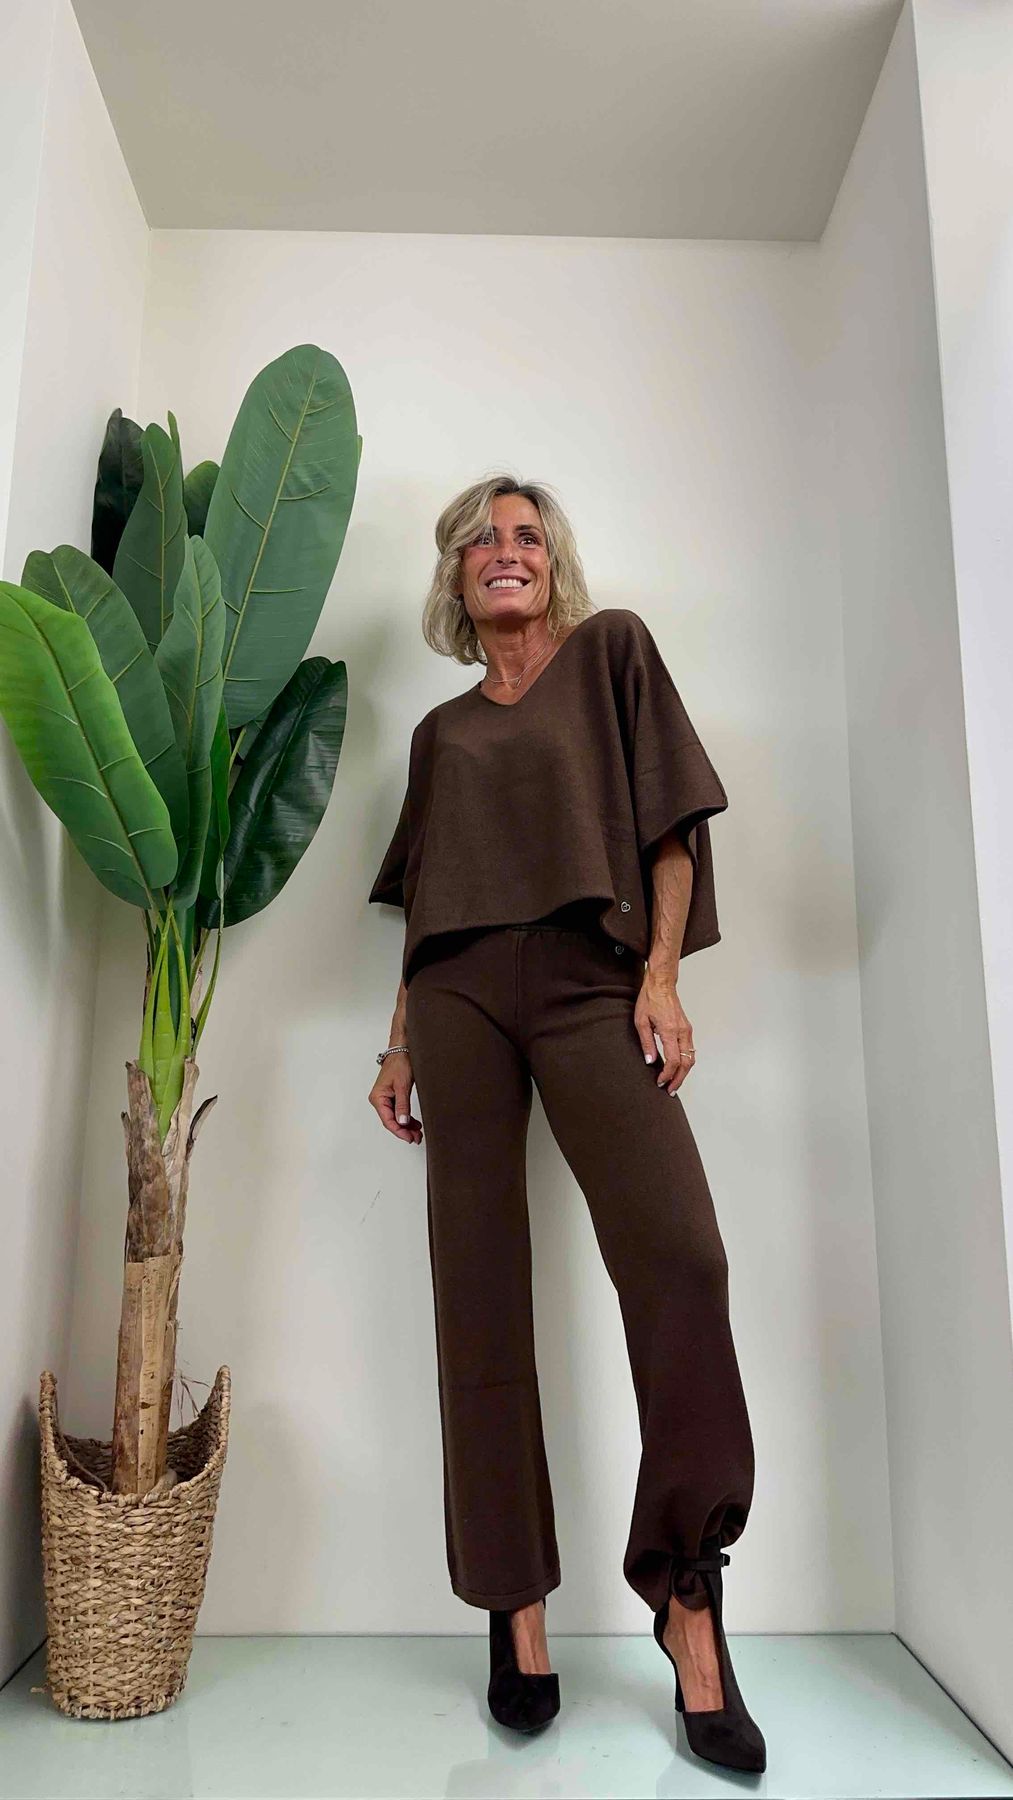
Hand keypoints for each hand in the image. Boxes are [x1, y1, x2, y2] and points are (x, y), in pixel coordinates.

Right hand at [368, 1050, 422, 1143]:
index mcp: (378, 1098)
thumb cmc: (400, 1063)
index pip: (388, 1121)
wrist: (403, 1049)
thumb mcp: (402, 1086)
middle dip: (404, 1131)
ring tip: (417, 1133)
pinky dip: (406, 1118)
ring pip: (395, 1117)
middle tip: (416, 1138)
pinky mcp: (392, 1096)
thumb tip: (402, 1122)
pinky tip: (414, 1123)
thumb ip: (402, 1105)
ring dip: (406, 1126)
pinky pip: (398, 1111)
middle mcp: (379, 1099)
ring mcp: (385, 1098)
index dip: (399, 1131)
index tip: (409, 1138)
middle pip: (391, 1121)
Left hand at [633, 968, 695, 1093]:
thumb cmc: (650, 1000)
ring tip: (674, 1083)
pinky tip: (677, 1069)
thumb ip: (646, 1043)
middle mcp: (682, 1032)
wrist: (662, 985)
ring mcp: (687, 1030)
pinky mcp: (687, 1029)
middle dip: (679, 1079)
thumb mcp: (641, 1021)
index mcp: (670, 1030)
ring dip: (684, 1073)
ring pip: (691, 1058)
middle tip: (670, 1090)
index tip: (659, 1082)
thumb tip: (650, 1061)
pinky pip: (690, 1051)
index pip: (673, 1060)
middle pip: (686, 1063)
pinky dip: (686, 1063)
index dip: (667, 1074)